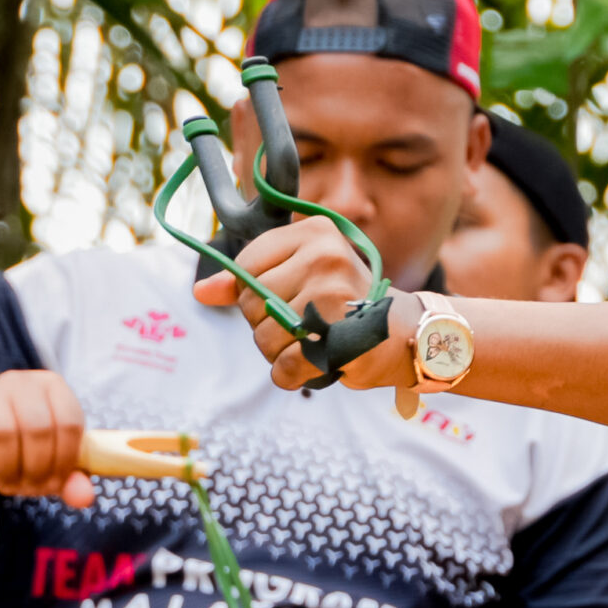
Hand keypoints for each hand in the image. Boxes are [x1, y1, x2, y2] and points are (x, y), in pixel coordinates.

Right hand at [0, 370, 94, 506]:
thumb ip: (71, 478)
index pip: (69, 423)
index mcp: (53, 387)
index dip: (65, 462)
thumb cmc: (22, 450)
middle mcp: (21, 382)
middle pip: (37, 429)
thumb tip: (84, 498)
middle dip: (36, 470)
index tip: (55, 484)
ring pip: (2, 434)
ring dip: (8, 471)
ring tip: (8, 484)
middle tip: (30, 489)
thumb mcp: (51, 460)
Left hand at [191, 217, 411, 391]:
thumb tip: (201, 292)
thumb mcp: (303, 274)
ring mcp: (334, 297)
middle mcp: (326, 257)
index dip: (253, 292)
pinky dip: (291, 375)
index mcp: (316, 233)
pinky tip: (312, 364)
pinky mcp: (340, 338)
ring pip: (264, 338)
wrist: (406, 333)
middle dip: (267, 324)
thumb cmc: (347, 302)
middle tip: (302, 323)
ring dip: (279, 352)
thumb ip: (251, 280)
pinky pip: (285, 366)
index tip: (284, 296)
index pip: (246, 266)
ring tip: (310, 342)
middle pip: (252, 304)